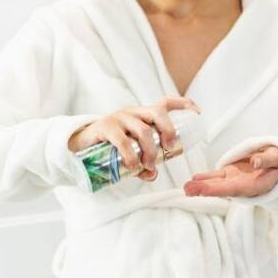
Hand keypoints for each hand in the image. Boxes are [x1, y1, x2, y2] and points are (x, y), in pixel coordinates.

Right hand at [67, 96, 201, 180]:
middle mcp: (133, 112)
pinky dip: (130, 155)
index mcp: (142, 114)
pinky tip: (133, 166)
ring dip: (150, 150)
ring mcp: (119, 117)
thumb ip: (143, 164)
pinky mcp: (105, 127)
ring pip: (143, 129)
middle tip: (168, 149)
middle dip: (168, 131)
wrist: (80, 145)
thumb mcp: (130, 153)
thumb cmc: (110, 146)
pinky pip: (122, 140)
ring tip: (148, 166)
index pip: (165, 102)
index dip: (183, 104)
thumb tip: (153, 175)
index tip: (197, 111)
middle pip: (158, 113)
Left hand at [183, 144, 277, 197]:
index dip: (219, 189)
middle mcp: (243, 185)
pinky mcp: (231, 174)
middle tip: (188, 190)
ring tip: (186, 188)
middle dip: (205, 190)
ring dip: (201, 186)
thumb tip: (255, 161)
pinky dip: (205, 179)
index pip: (235, 188)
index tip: (204, 190)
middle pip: (222, 189)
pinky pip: (216, 177)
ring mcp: (235, 180)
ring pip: (216, 184)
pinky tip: (193, 180)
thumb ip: (267, 160)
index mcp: (255, 185)